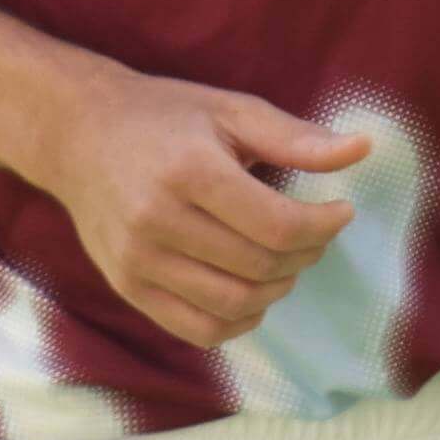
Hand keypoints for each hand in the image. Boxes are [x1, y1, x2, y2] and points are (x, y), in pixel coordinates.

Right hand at [30, 69, 369, 349]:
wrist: (77, 136)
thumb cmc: (163, 117)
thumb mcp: (230, 111)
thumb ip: (296, 138)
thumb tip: (362, 150)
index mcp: (189, 171)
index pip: (277, 225)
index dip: (324, 226)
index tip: (341, 210)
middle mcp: (157, 221)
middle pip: (260, 267)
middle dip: (305, 255)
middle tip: (315, 232)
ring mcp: (138, 261)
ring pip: (235, 304)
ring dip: (278, 288)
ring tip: (285, 260)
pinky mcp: (128, 288)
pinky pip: (199, 329)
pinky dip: (240, 319)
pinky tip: (252, 289)